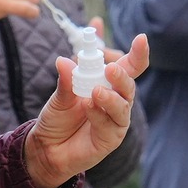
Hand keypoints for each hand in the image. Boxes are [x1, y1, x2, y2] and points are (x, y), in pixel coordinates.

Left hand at [25, 35, 150, 187]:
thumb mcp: (60, 95)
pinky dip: (99, 115)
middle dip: (122, 76)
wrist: (46, 147)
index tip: (141, 39)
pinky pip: (110, 125)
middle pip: (129, 85)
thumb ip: (66, 78)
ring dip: (111, 98)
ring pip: (123, 106)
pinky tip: (88, 108)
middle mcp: (115, 100)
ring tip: (95, 92)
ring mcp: (115, 121)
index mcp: (107, 84)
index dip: (137, 53)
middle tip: (110, 69)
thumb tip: (64, 60)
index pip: (128, 66)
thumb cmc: (57, 118)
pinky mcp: (110, 139)